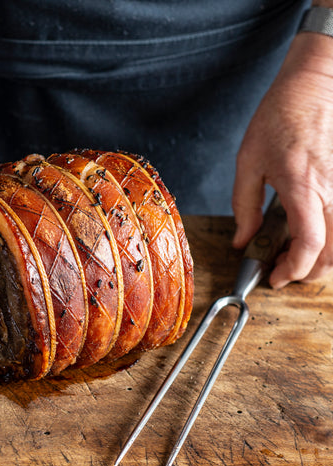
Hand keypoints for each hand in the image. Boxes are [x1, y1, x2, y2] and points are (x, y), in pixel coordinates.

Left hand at [232, 31, 332, 288]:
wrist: (314, 86)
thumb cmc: (280, 117)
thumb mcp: (248, 162)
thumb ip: (244, 205)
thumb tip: (243, 240)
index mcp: (303, 188)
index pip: (308, 245)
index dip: (293, 269)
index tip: (275, 276)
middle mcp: (331, 191)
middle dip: (310, 272)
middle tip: (284, 272)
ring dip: (323, 258)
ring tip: (294, 257)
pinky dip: (331, 238)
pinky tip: (309, 235)